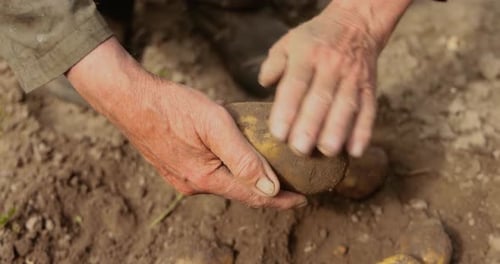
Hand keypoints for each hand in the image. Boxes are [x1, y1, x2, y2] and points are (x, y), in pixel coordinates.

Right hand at [67, 38, 306, 208]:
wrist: (130, 100)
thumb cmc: (172, 107)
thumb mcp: (215, 124)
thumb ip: (243, 157)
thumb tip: (270, 187)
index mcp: (206, 178)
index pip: (253, 196)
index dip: (281, 200)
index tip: (303, 200)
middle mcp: (194, 185)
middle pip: (239, 192)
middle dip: (267, 190)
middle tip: (291, 183)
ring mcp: (182, 178)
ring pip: (224, 183)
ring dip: (246, 179)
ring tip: (267, 169)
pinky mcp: (175, 168)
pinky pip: (210, 174)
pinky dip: (228, 170)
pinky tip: (235, 157)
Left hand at [259, 0, 410, 156]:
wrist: (356, 24)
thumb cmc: (315, 40)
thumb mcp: (288, 43)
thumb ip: (273, 64)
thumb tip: (264, 83)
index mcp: (307, 55)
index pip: (295, 84)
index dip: (287, 110)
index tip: (278, 134)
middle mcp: (331, 66)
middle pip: (321, 98)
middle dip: (310, 126)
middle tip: (299, 149)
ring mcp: (353, 77)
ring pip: (346, 106)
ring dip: (337, 131)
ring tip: (326, 151)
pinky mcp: (370, 87)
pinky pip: (368, 110)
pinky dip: (363, 132)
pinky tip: (355, 151)